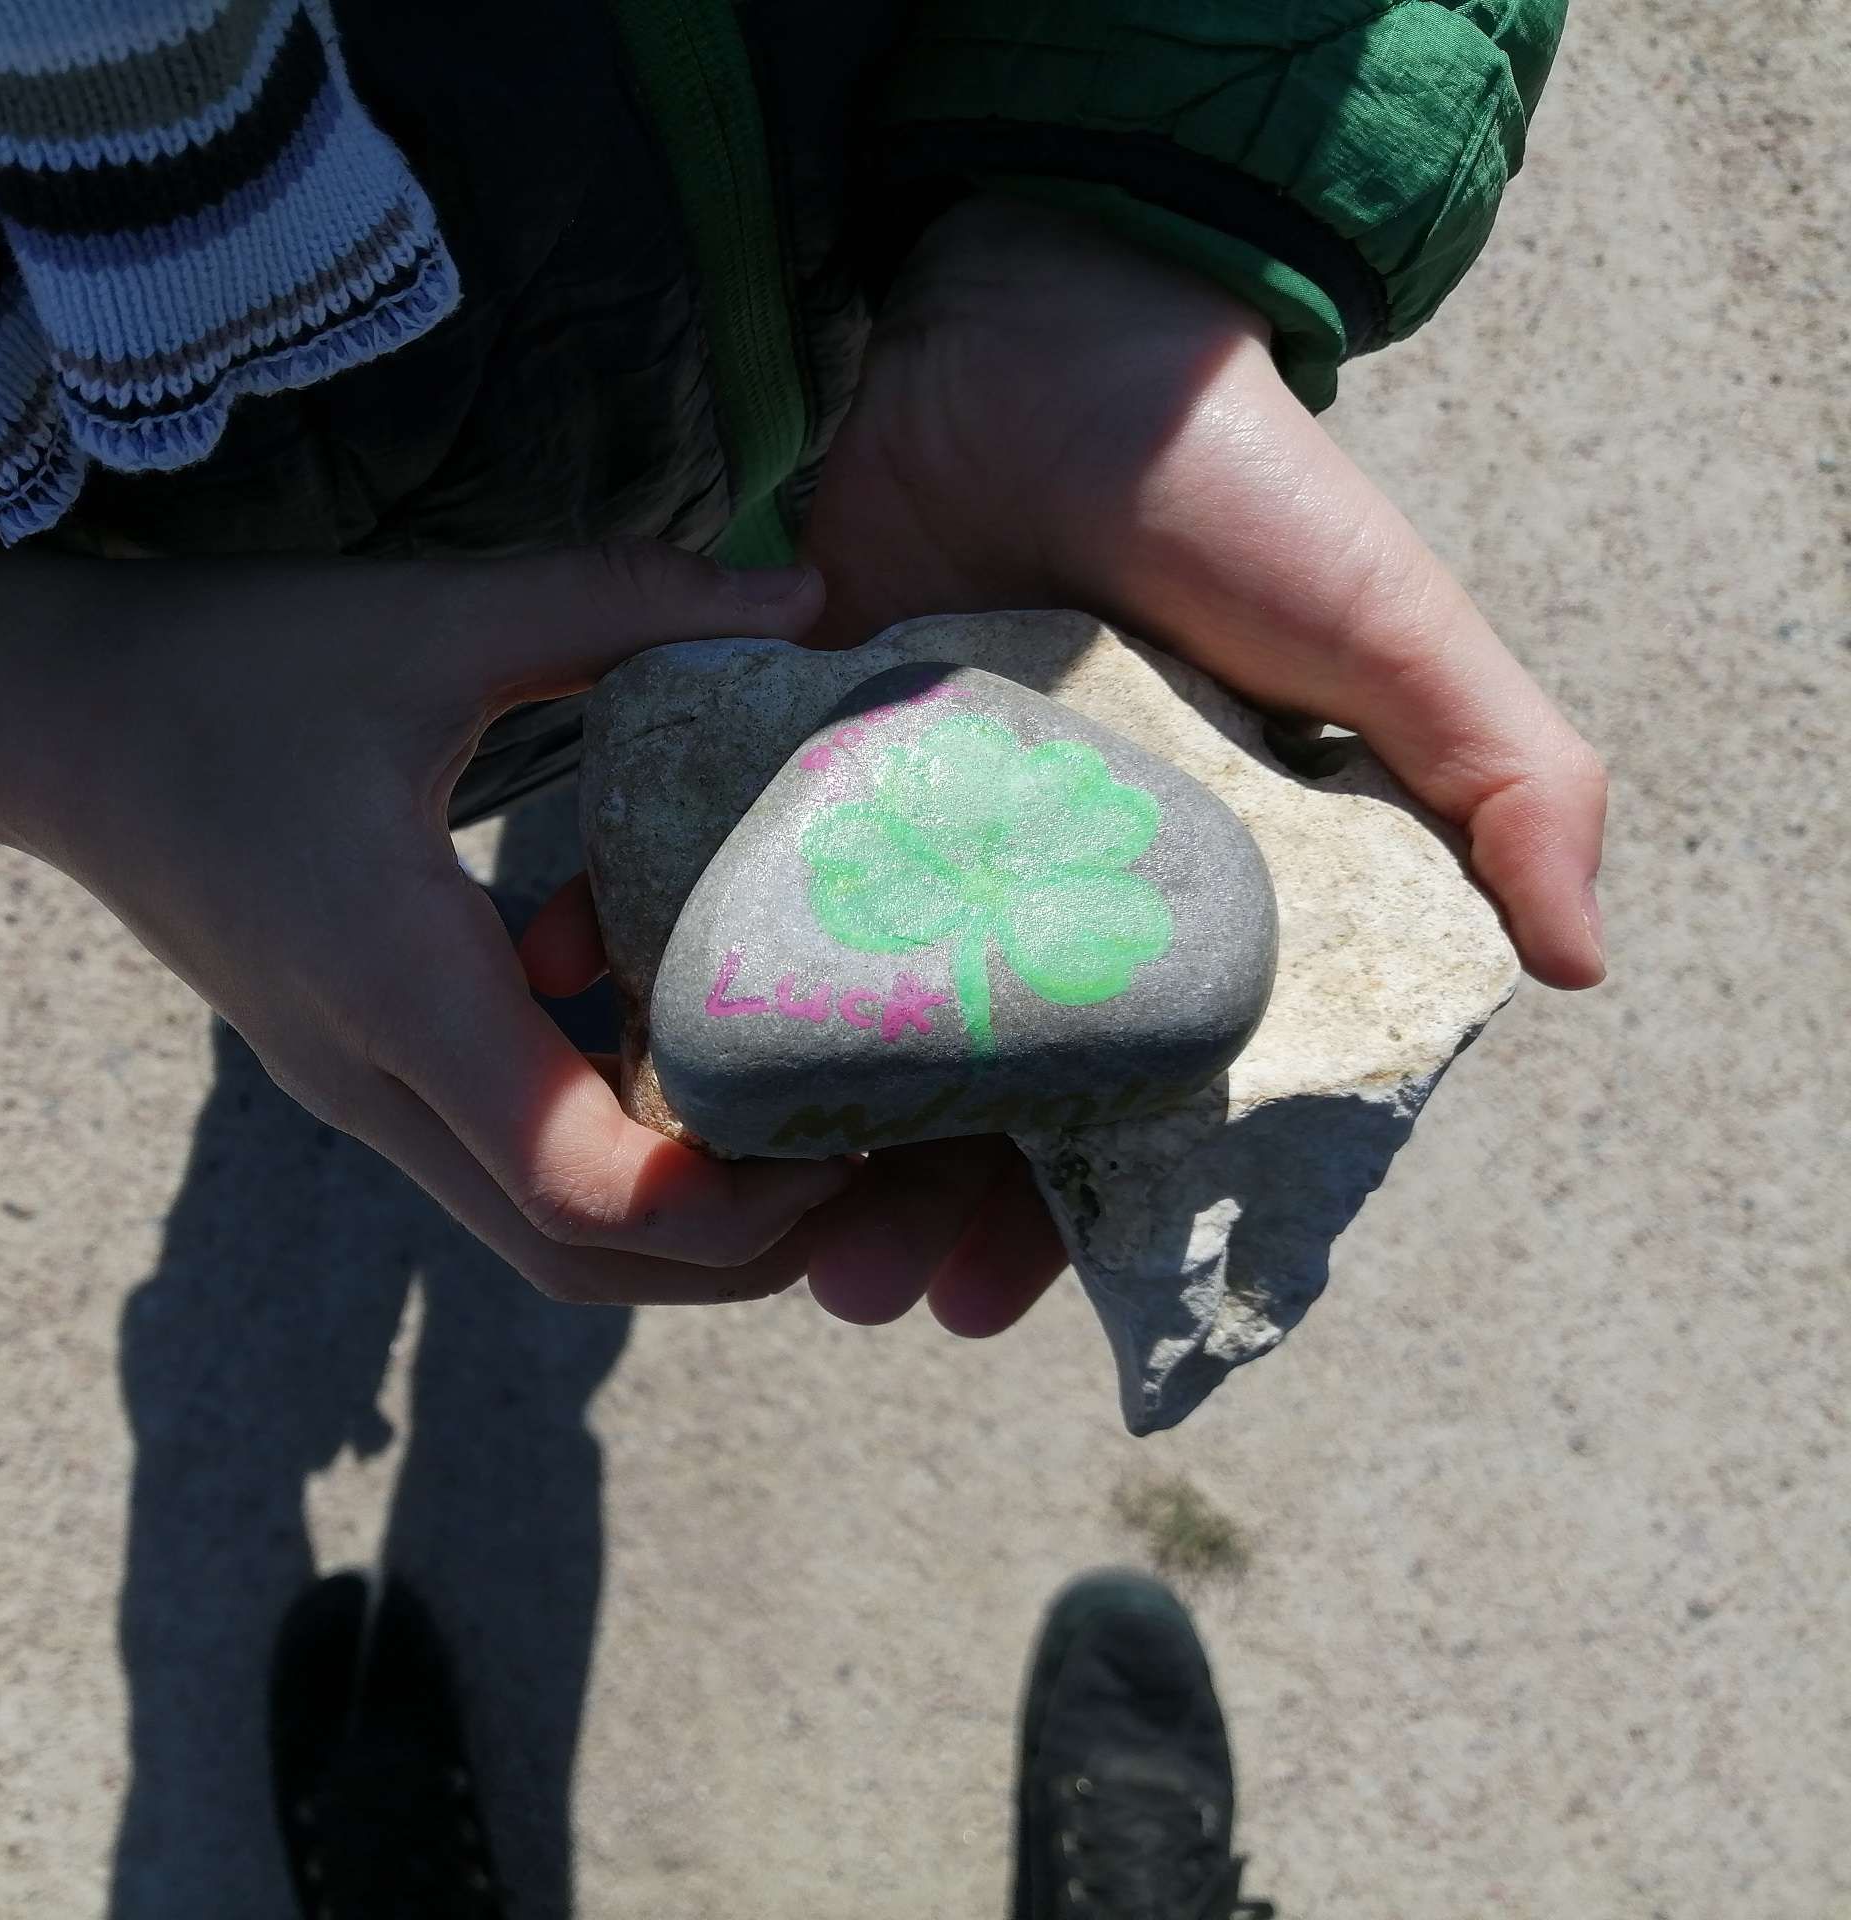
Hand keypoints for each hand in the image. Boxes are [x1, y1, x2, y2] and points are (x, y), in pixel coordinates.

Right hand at [0, 539, 859, 1303]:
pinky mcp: (354, 1071)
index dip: (733, 1203)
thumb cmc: (228, 663)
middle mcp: (375, 1080)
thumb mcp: (431, 616)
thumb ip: (622, 603)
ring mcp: (357, 1093)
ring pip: (538, 1233)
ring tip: (811, 1118)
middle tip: (875, 1159)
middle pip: (578, 1261)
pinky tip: (689, 1042)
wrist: (46, 720)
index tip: (852, 1131)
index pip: (578, 1187)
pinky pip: (502, 1162)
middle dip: (741, 1248)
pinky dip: (612, 1150)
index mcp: (397, 985)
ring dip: (681, 1215)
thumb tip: (812, 590)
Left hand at [764, 193, 1605, 1336]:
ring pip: (837, 1030)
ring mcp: (904, 838)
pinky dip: (687, 984)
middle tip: (850, 1285)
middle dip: (907, 1210)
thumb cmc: (1235, 483)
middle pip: (962, 1100)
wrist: (1040, 327)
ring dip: (792, 1138)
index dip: (1069, 1221)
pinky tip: (647, 1067)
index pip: (1122, 1108)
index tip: (1004, 1300)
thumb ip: (1503, 775)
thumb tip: (1582, 962)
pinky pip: (730, 900)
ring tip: (747, 1215)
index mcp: (1176, 905)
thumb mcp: (1388, 631)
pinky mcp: (789, 765)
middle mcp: (1036, 894)